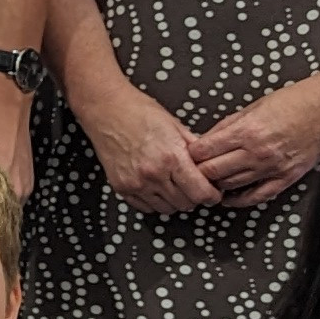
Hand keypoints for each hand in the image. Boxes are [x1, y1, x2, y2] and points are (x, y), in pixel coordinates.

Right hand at [77, 83, 217, 213]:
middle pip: (186, 204)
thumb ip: (195, 149)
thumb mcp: (176, 126)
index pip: (200, 192)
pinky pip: (146, 207)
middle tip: (195, 186)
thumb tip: (210, 165)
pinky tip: (157, 187)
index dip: (212, 195)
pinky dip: (155, 201)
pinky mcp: (122, 187)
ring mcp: (136, 183)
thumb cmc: (139, 111)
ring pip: (167, 209)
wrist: (106, 109)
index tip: (213, 193)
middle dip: (195, 197)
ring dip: (175, 201)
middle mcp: (154, 174)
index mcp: (171, 157)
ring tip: (175, 185)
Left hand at [184, 74, 319, 210]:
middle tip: (193, 170)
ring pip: (231, 185)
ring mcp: (272, 168)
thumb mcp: (254, 106)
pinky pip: (257, 196)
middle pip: (214, 172)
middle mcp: (257, 152)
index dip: (191, 154)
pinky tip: (229, 199)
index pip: (205, 151)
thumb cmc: (293, 102)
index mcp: (246, 131)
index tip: (188, 154)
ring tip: (209, 181)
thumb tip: (207, 140)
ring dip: (217, 185)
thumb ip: (228, 125)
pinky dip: (239, 200)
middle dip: (200, 171)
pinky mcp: (286, 178)